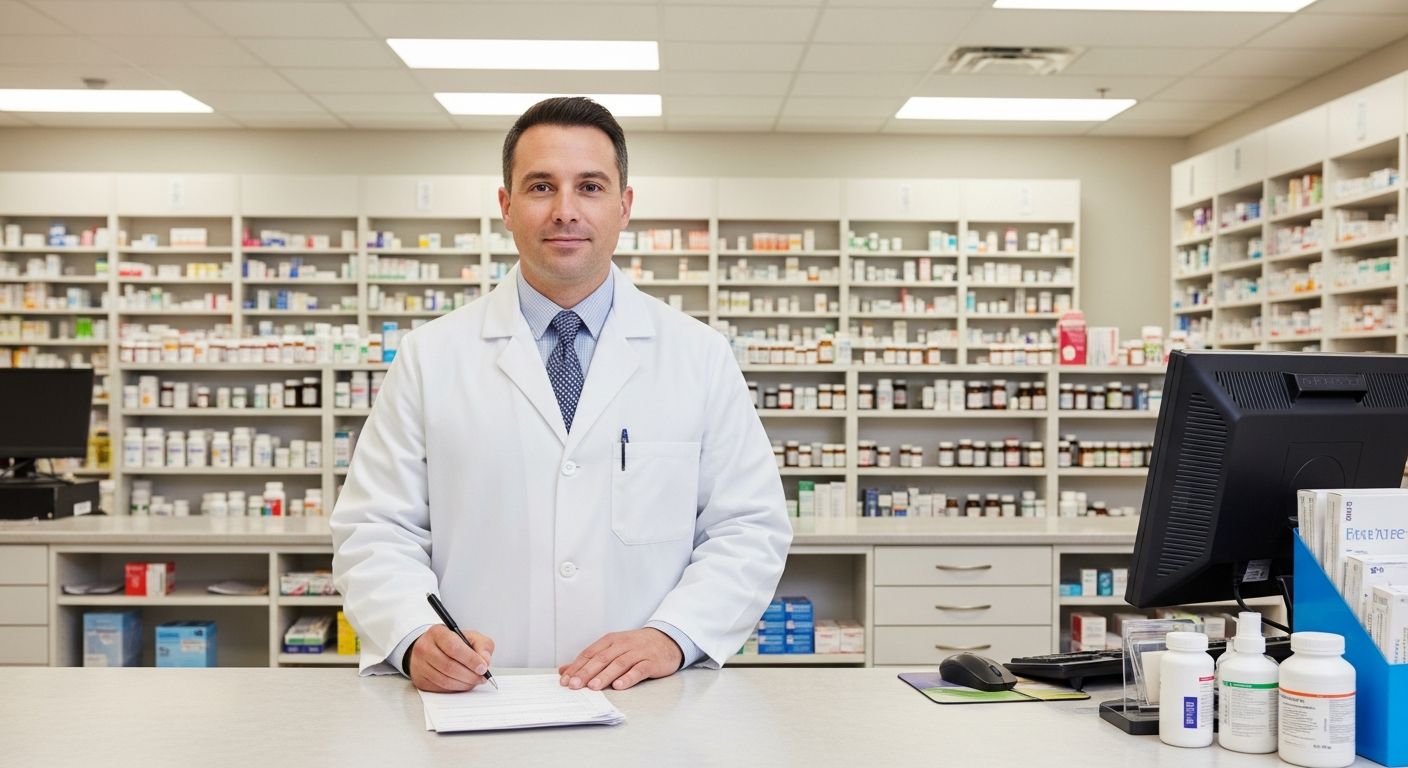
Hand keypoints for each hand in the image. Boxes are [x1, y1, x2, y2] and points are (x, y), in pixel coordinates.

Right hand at [407, 625, 494, 692]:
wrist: (432, 648)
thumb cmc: (452, 642)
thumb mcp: (470, 636)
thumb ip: (482, 645)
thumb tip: (485, 661)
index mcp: (437, 633)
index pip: (453, 647)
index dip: (470, 659)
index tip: (483, 667)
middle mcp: (424, 648)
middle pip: (449, 666)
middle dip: (470, 675)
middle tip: (482, 677)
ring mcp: (420, 665)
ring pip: (445, 680)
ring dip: (464, 683)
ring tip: (475, 680)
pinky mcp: (420, 680)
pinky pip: (440, 688)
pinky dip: (456, 688)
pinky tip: (464, 683)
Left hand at [558, 628, 682, 691]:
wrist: (667, 640)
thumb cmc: (636, 646)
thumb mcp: (612, 648)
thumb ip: (590, 659)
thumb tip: (564, 670)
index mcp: (610, 640)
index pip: (590, 653)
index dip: (577, 667)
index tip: (565, 680)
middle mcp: (622, 644)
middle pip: (602, 658)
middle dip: (587, 672)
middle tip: (575, 685)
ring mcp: (637, 652)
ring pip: (619, 664)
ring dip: (605, 676)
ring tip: (593, 686)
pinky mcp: (651, 662)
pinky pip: (639, 670)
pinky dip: (628, 677)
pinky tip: (619, 685)